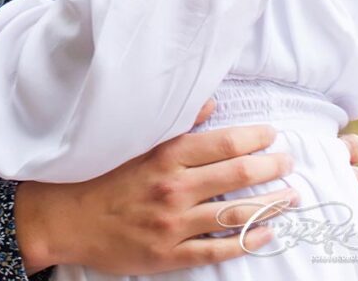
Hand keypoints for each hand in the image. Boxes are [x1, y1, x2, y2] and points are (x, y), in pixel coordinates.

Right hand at [15, 103, 295, 274]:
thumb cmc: (102, 175)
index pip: (222, 143)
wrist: (67, 217)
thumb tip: (211, 103)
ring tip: (291, 197)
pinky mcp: (170, 254)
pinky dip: (246, 241)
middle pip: (235, 174)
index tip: (272, 134)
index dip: (254, 138)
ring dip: (268, 204)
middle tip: (289, 162)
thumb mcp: (136, 142)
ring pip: (234, 212)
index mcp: (165, 155)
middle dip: (270, 167)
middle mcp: (173, 187)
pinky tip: (267, 233)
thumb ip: (177, 124)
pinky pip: (217, 249)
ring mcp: (173, 224)